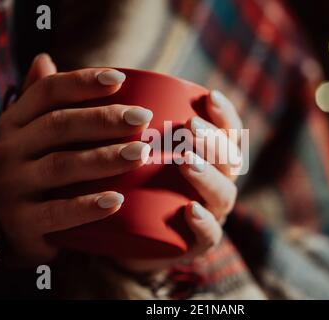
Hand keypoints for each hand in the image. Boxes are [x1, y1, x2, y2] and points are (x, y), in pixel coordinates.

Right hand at [0, 54, 153, 264]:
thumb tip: (44, 58)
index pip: (47, 92)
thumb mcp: (42, 138)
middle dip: (104, 119)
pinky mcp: (20, 223)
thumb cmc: (45, 174)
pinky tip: (117, 201)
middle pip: (58, 125)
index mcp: (17, 123)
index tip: (121, 79)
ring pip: (61, 165)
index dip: (82, 82)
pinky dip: (87, 207)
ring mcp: (11, 186)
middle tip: (143, 118)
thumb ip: (47, 104)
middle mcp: (8, 150)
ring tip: (141, 154)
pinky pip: (56, 213)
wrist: (22, 228)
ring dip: (104, 158)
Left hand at [117, 90, 242, 271]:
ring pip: (223, 195)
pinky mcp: (197, 245)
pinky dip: (203, 223)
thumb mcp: (132, 153)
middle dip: (214, 141)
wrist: (127, 240)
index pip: (228, 134)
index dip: (225, 115)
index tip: (210, 96)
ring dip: (208, 176)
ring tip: (187, 162)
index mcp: (211, 160)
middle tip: (190, 126)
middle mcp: (216, 185)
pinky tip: (191, 210)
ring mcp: (211, 215)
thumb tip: (99, 78)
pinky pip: (209, 236)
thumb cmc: (134, 186)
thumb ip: (128, 124)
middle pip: (229, 161)